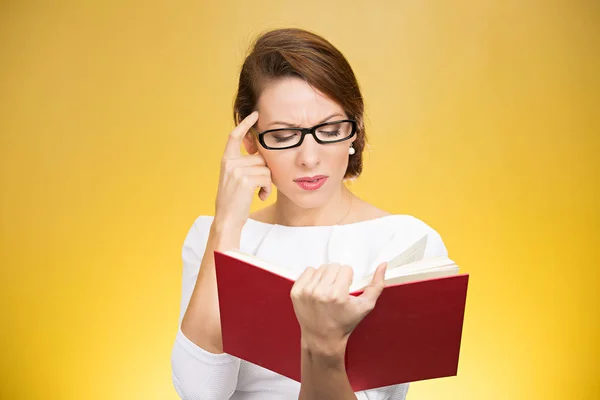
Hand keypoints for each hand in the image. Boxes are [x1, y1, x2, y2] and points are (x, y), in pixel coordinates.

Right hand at [214, 111, 271, 230]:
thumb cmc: (235, 202)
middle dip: (265, 171)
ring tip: (259, 193)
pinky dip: (267, 189)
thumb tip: (263, 155)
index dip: (245, 124)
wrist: (227, 220)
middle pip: (260, 157)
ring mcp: (237, 171)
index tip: (255, 114)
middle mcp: (230, 163)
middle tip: (261, 186)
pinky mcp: (245, 180)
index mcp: (226, 161)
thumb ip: (245, 165)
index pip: (234, 136)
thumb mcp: (236, 179)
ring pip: (266, 168)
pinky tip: (260, 197)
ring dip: (267, 183)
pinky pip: (266, 178)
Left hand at [290, 262, 387, 356]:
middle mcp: (320, 293)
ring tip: (327, 291)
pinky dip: (313, 278)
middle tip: (337, 290)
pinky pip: (307, 271)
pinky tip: (317, 290)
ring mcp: (305, 292)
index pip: (346, 269)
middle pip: (333, 266)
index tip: (346, 290)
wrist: (322, 339)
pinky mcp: (295, 292)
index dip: (348, 279)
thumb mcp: (365, 306)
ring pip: (320, 268)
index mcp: (337, 295)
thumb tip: (383, 264)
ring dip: (326, 277)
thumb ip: (377, 285)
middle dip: (337, 276)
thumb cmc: (344, 323)